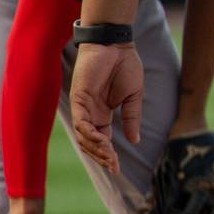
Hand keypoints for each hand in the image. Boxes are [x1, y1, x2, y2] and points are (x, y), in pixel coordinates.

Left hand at [70, 42, 143, 172]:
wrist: (116, 45)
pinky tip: (103, 141)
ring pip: (84, 136)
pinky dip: (90, 134)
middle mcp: (91, 113)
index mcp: (104, 113)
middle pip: (91, 143)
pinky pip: (81, 122)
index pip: (103, 140)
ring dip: (96, 148)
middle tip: (114, 167)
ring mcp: (83, 107)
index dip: (108, 154)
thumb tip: (134, 140)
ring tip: (110, 156)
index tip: (118, 168)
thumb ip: (132, 118)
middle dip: (101, 156)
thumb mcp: (133, 96)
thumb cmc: (126, 66)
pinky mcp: (78, 99)